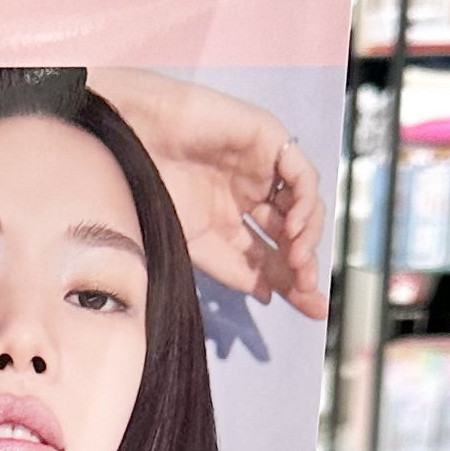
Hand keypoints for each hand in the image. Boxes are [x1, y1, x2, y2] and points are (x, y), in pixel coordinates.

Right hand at [88, 71, 325, 320]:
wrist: (136, 140)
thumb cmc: (151, 187)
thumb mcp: (194, 245)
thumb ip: (234, 269)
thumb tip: (271, 294)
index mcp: (229, 222)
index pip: (271, 256)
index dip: (293, 283)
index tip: (313, 310)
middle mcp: (250, 197)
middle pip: (292, 235)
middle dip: (305, 265)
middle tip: (309, 290)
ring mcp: (262, 169)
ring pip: (304, 206)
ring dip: (307, 237)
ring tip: (298, 261)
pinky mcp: (270, 140)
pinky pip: (302, 175)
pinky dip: (305, 203)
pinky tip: (295, 228)